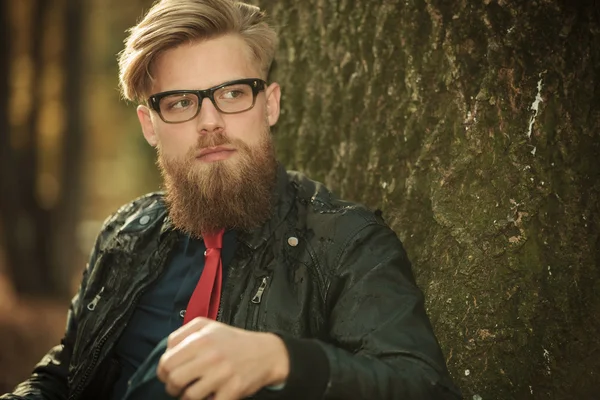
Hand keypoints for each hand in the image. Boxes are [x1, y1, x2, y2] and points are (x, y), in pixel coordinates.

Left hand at [157, 317, 288, 399]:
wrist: (266, 353)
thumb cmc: (233, 341)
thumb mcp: (207, 326)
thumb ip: (182, 334)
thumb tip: (165, 351)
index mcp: (201, 339)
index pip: (167, 362)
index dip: (163, 372)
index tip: (168, 375)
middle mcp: (210, 356)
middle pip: (174, 380)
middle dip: (173, 387)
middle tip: (180, 386)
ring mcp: (222, 375)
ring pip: (189, 396)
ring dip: (189, 396)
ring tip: (197, 390)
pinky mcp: (232, 391)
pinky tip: (211, 395)